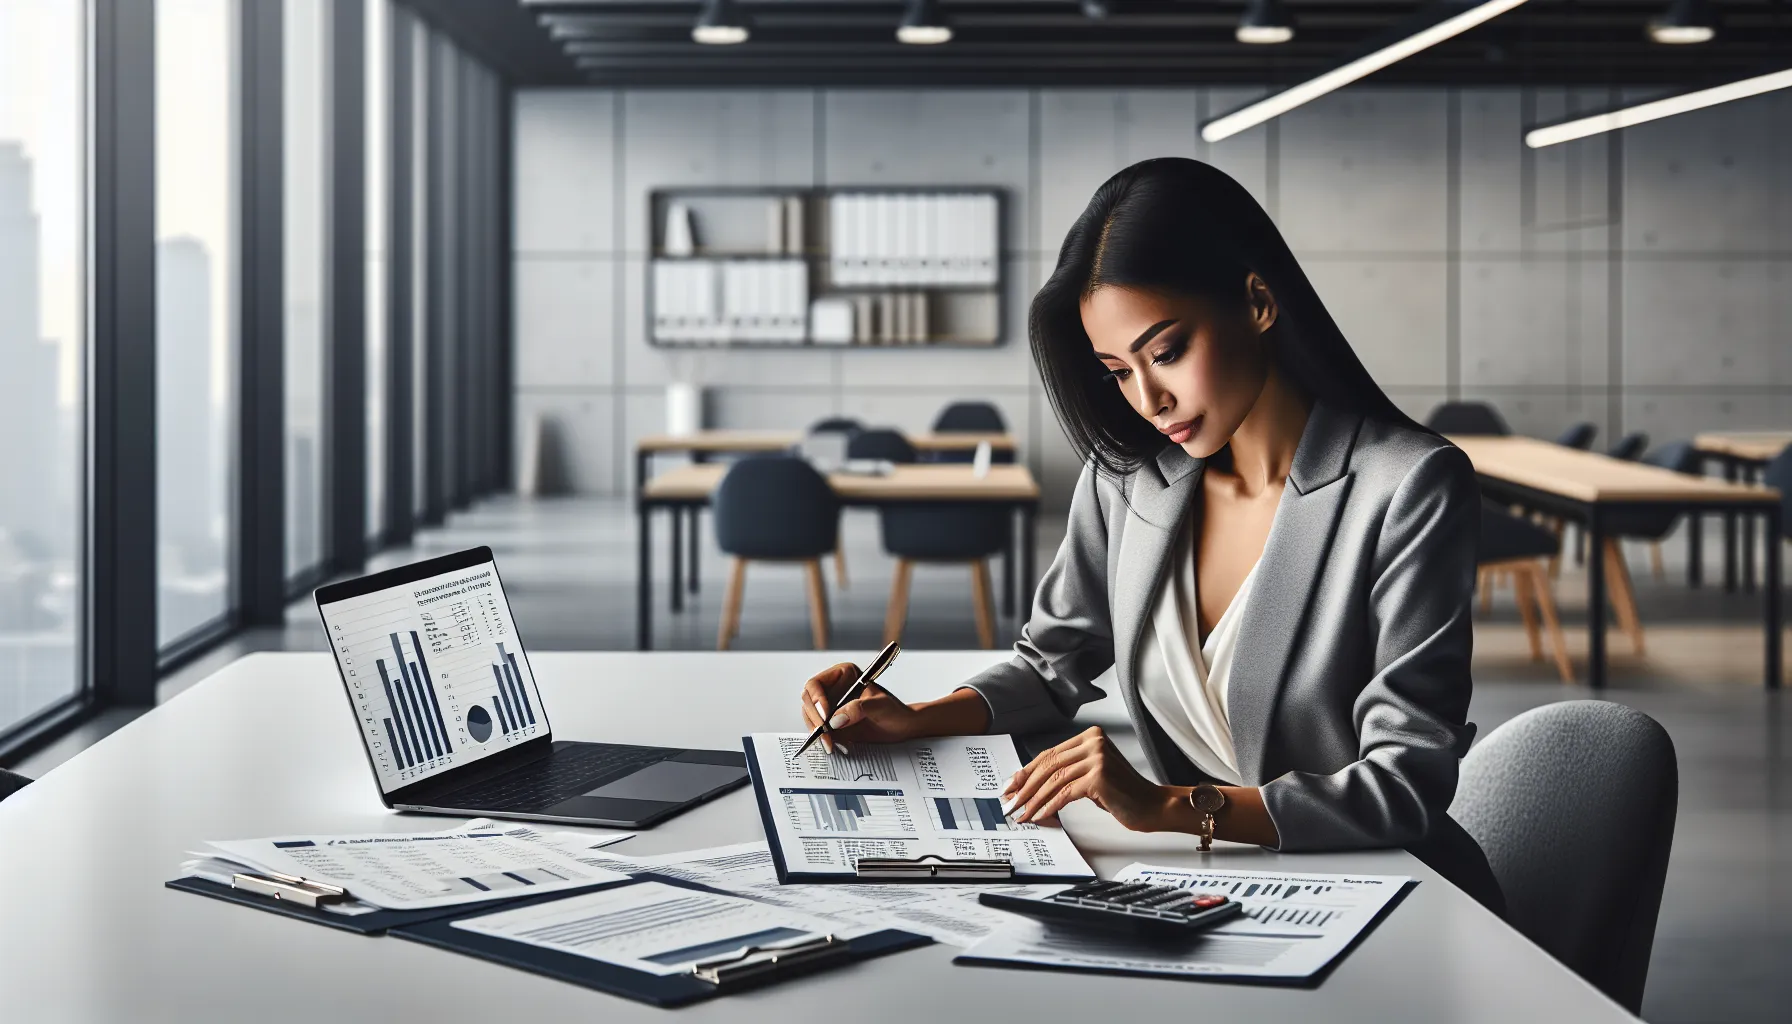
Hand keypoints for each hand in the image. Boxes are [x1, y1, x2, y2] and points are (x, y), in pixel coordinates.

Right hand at [799, 662, 930, 752]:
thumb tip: (836, 719)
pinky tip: (834, 747)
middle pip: (808, 701)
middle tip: (825, 735)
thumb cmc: (894, 712)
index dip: (816, 700)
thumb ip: (859, 709)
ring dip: (817, 732)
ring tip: (832, 745)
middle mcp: (833, 688)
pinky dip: (822, 739)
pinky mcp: (831, 722)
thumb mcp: (881, 707)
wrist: (901, 728)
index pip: (816, 684)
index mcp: (843, 674)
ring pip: (810, 717)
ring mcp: (830, 706)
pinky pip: (818, 730)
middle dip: (815, 719)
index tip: (825, 717)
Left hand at [1002, 726, 1172, 831]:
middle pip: (1048, 765)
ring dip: (1034, 800)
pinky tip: (1040, 815)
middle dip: (1025, 787)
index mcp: (1090, 736)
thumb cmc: (1124, 794)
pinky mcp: (1099, 777)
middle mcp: (1094, 742)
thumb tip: (1031, 784)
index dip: (1027, 771)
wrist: (1153, 806)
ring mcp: (1097, 758)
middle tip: (1010, 802)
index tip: (1011, 786)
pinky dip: (1050, 806)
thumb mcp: (1091, 776)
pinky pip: (1065, 793)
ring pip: (1054, 780)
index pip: (1049, 754)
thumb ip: (1067, 772)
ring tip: (1023, 813)